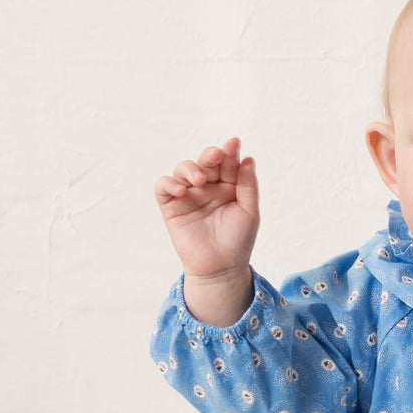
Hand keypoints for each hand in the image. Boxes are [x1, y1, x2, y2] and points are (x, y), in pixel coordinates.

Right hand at [155, 138, 258, 324]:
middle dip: (210, 155)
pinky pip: (164, 187)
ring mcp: (188, 195)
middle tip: (216, 155)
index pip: (227, 163)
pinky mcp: (171, 206)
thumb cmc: (238, 241)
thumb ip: (248, 186)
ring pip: (183, 169)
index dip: (229, 151)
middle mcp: (207, 187)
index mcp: (228, 186)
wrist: (221, 269)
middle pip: (205, 161)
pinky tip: (181, 189)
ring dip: (190, 168)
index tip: (234, 143)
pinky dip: (169, 183)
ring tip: (200, 180)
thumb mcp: (249, 212)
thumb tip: (248, 158)